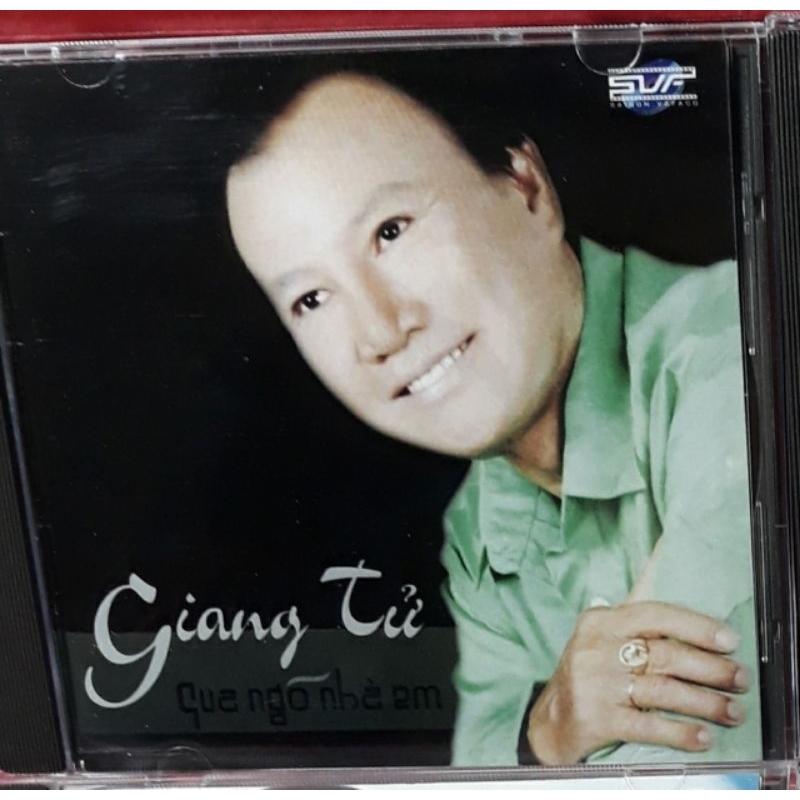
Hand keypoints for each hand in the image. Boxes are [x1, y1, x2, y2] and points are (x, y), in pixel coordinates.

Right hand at [526, 601, 747, 764]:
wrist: (551, 720)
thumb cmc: (590, 675)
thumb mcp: (602, 639)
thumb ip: (636, 623)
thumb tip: (682, 603)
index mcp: (601, 621)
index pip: (655, 615)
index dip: (696, 626)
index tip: (729, 640)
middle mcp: (596, 648)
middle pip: (665, 654)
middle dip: (711, 668)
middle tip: (740, 679)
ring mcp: (596, 684)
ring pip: (663, 690)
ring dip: (706, 702)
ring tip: (733, 711)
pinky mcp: (597, 718)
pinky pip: (648, 726)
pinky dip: (680, 732)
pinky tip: (703, 736)